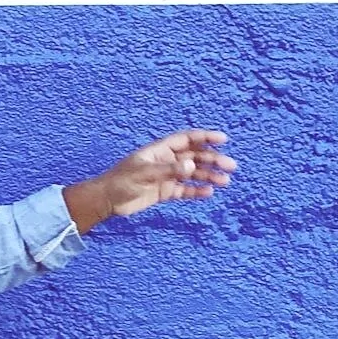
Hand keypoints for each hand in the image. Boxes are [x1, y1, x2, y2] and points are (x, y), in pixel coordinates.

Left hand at [65, 131, 236, 231]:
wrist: (106, 200)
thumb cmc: (120, 182)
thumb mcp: (144, 175)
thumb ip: (168, 171)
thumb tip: (191, 166)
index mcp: (159, 150)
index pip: (187, 139)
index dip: (205, 137)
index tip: (223, 139)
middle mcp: (165, 161)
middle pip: (194, 157)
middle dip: (213, 160)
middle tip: (230, 166)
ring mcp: (166, 176)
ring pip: (192, 174)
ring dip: (209, 176)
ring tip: (225, 182)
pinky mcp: (164, 191)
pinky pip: (184, 190)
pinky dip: (196, 191)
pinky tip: (209, 193)